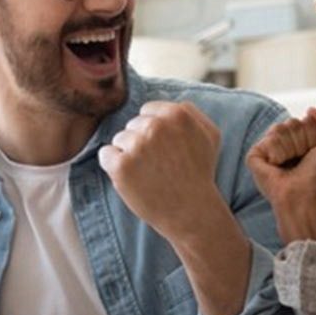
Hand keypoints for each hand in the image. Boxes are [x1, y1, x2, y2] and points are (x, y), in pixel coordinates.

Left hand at [99, 101, 225, 244]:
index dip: (153, 130)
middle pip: (133, 124)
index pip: (148, 110)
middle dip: (141, 141)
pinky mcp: (121, 166)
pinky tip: (131, 177)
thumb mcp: (210, 135)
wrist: (191, 212)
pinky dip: (113, 165)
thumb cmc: (201, 174)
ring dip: (128, 154)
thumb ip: (192, 112)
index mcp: (177, 114)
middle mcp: (156, 126)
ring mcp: (136, 146)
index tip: (163, 148)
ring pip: (119, 138)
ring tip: (147, 173)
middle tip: (158, 163)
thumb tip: (172, 103)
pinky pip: (105, 154)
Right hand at [246, 108, 315, 242]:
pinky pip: (268, 139)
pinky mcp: (255, 157)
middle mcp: (282, 145)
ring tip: (290, 165)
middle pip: (291, 122)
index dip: (313, 135)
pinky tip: (278, 165)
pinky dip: (277, 151)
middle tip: (302, 160)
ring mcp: (268, 150)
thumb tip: (310, 110)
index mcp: (299, 142)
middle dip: (302, 140)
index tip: (314, 153)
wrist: (305, 195)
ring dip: (291, 147)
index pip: (304, 121)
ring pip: (279, 128)